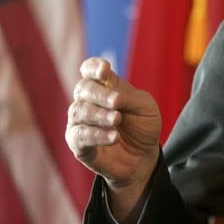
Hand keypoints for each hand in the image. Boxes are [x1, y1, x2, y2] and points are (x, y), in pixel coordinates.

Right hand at [66, 57, 160, 220]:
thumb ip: (128, 97)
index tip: (104, 71)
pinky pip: (80, 136)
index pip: (90, 69)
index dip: (93, 67)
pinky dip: (97, 135)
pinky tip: (114, 137)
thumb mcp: (144, 106)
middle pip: (83, 88)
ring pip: (79, 111)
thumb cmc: (143, 126)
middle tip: (116, 101)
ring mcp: (80, 122)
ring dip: (99, 114)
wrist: (144, 157)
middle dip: (99, 93)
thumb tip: (112, 95)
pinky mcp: (78, 145)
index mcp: (105, 86)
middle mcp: (88, 101)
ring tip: (117, 119)